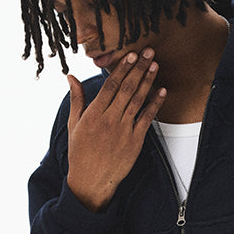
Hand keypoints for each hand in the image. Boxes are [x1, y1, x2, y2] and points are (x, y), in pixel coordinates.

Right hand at [66, 49, 165, 211]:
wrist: (91, 181)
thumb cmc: (81, 153)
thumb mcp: (74, 124)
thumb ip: (76, 99)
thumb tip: (71, 76)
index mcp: (93, 114)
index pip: (110, 85)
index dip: (122, 68)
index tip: (130, 55)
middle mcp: (109, 120)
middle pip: (126, 88)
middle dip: (138, 68)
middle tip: (148, 52)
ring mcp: (123, 130)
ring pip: (138, 100)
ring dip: (148, 81)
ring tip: (155, 65)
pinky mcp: (135, 141)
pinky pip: (147, 119)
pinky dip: (155, 104)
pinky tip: (162, 91)